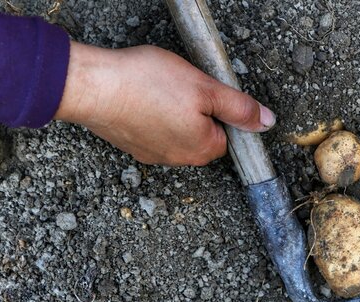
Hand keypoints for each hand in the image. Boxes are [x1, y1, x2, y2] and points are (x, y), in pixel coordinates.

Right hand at [54, 42, 275, 165]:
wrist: (93, 87)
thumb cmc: (148, 84)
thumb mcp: (205, 88)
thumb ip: (239, 108)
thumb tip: (267, 122)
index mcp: (203, 148)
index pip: (228, 135)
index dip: (220, 110)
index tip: (206, 92)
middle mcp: (179, 159)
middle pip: (203, 136)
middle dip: (198, 112)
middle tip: (182, 87)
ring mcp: (153, 155)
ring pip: (177, 133)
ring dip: (174, 114)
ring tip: (160, 90)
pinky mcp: (132, 146)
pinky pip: (154, 132)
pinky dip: (153, 117)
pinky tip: (143, 98)